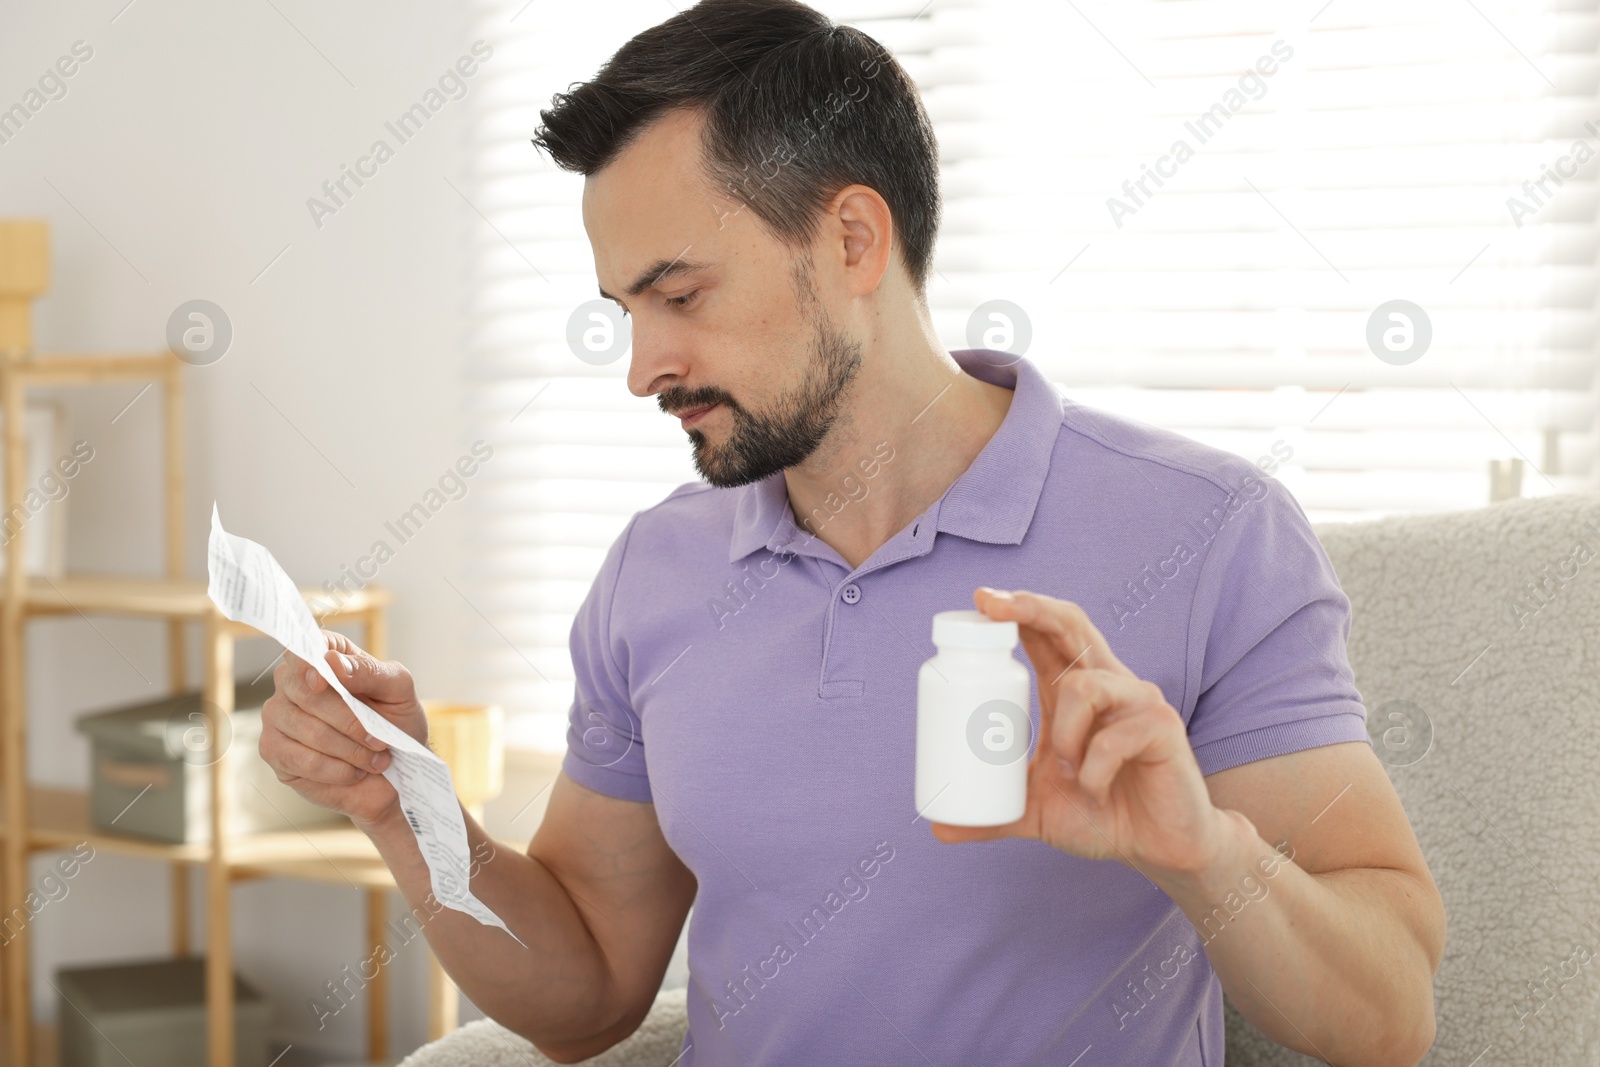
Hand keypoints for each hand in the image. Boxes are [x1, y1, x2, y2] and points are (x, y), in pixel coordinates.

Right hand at [259, 630, 428, 832]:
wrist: (397, 770)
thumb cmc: (396, 721)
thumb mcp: (398, 690)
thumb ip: (369, 671)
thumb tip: (331, 661)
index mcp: (325, 656)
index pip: (303, 647)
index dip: (308, 662)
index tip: (321, 681)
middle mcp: (293, 681)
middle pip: (304, 692)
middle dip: (349, 720)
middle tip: (380, 739)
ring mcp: (278, 716)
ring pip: (305, 728)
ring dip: (349, 749)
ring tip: (375, 759)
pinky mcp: (274, 750)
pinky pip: (300, 760)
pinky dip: (335, 769)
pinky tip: (354, 772)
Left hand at [929, 587, 1243, 884]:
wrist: (1158, 848)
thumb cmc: (1101, 814)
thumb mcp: (1037, 812)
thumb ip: (993, 814)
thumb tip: (938, 829)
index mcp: (1074, 692)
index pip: (1046, 635)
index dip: (1018, 610)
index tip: (981, 600)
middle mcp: (1107, 684)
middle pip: (1071, 625)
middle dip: (1032, 608)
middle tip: (994, 606)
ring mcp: (1138, 701)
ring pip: (1084, 686)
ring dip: (1063, 731)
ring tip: (1067, 769)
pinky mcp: (1164, 727)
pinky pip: (1115, 737)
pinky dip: (1094, 767)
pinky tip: (1094, 788)